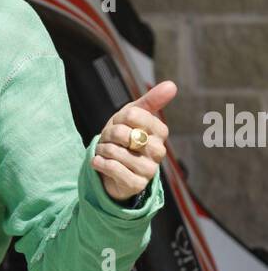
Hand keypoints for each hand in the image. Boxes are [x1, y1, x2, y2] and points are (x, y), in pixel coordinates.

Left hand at [91, 80, 175, 201]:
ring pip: (117, 153)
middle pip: (123, 134)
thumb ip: (151, 100)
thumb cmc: (123, 137)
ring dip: (103, 151)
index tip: (119, 125)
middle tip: (108, 140)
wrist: (112, 167)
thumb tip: (172, 85)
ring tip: (104, 152)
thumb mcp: (133, 115)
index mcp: (160, 131)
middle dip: (109, 135)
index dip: (119, 119)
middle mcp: (158, 150)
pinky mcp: (137, 184)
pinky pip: (114, 169)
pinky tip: (99, 162)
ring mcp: (149, 169)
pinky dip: (101, 164)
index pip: (132, 115)